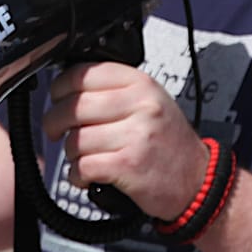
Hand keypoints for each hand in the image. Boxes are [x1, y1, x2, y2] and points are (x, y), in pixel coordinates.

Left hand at [43, 61, 209, 223]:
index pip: (85, 73)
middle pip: (74, 107)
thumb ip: (114, 91)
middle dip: (55, 122)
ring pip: (75, 140)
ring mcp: (136, 134)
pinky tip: (87, 175)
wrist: (196, 178)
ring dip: (71, 154)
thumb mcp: (150, 102)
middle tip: (56, 131)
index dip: (61, 87)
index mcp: (141, 83)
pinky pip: (83, 166)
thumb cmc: (169, 142)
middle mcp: (141, 104)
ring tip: (84, 158)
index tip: (57, 99)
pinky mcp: (129, 164)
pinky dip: (78, 175)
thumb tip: (68, 89)